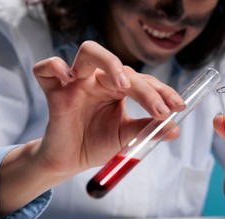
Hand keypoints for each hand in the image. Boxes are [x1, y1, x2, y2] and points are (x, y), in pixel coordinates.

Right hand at [0, 41, 183, 215]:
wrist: (71, 161)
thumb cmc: (98, 144)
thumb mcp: (127, 137)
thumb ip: (148, 129)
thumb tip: (175, 129)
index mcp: (118, 89)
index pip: (143, 81)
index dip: (162, 91)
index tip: (178, 107)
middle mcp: (99, 80)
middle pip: (122, 67)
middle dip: (144, 88)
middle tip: (159, 110)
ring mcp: (76, 83)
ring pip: (89, 51)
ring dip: (108, 63)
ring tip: (121, 86)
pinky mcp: (54, 91)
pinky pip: (46, 68)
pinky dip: (55, 67)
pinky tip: (69, 78)